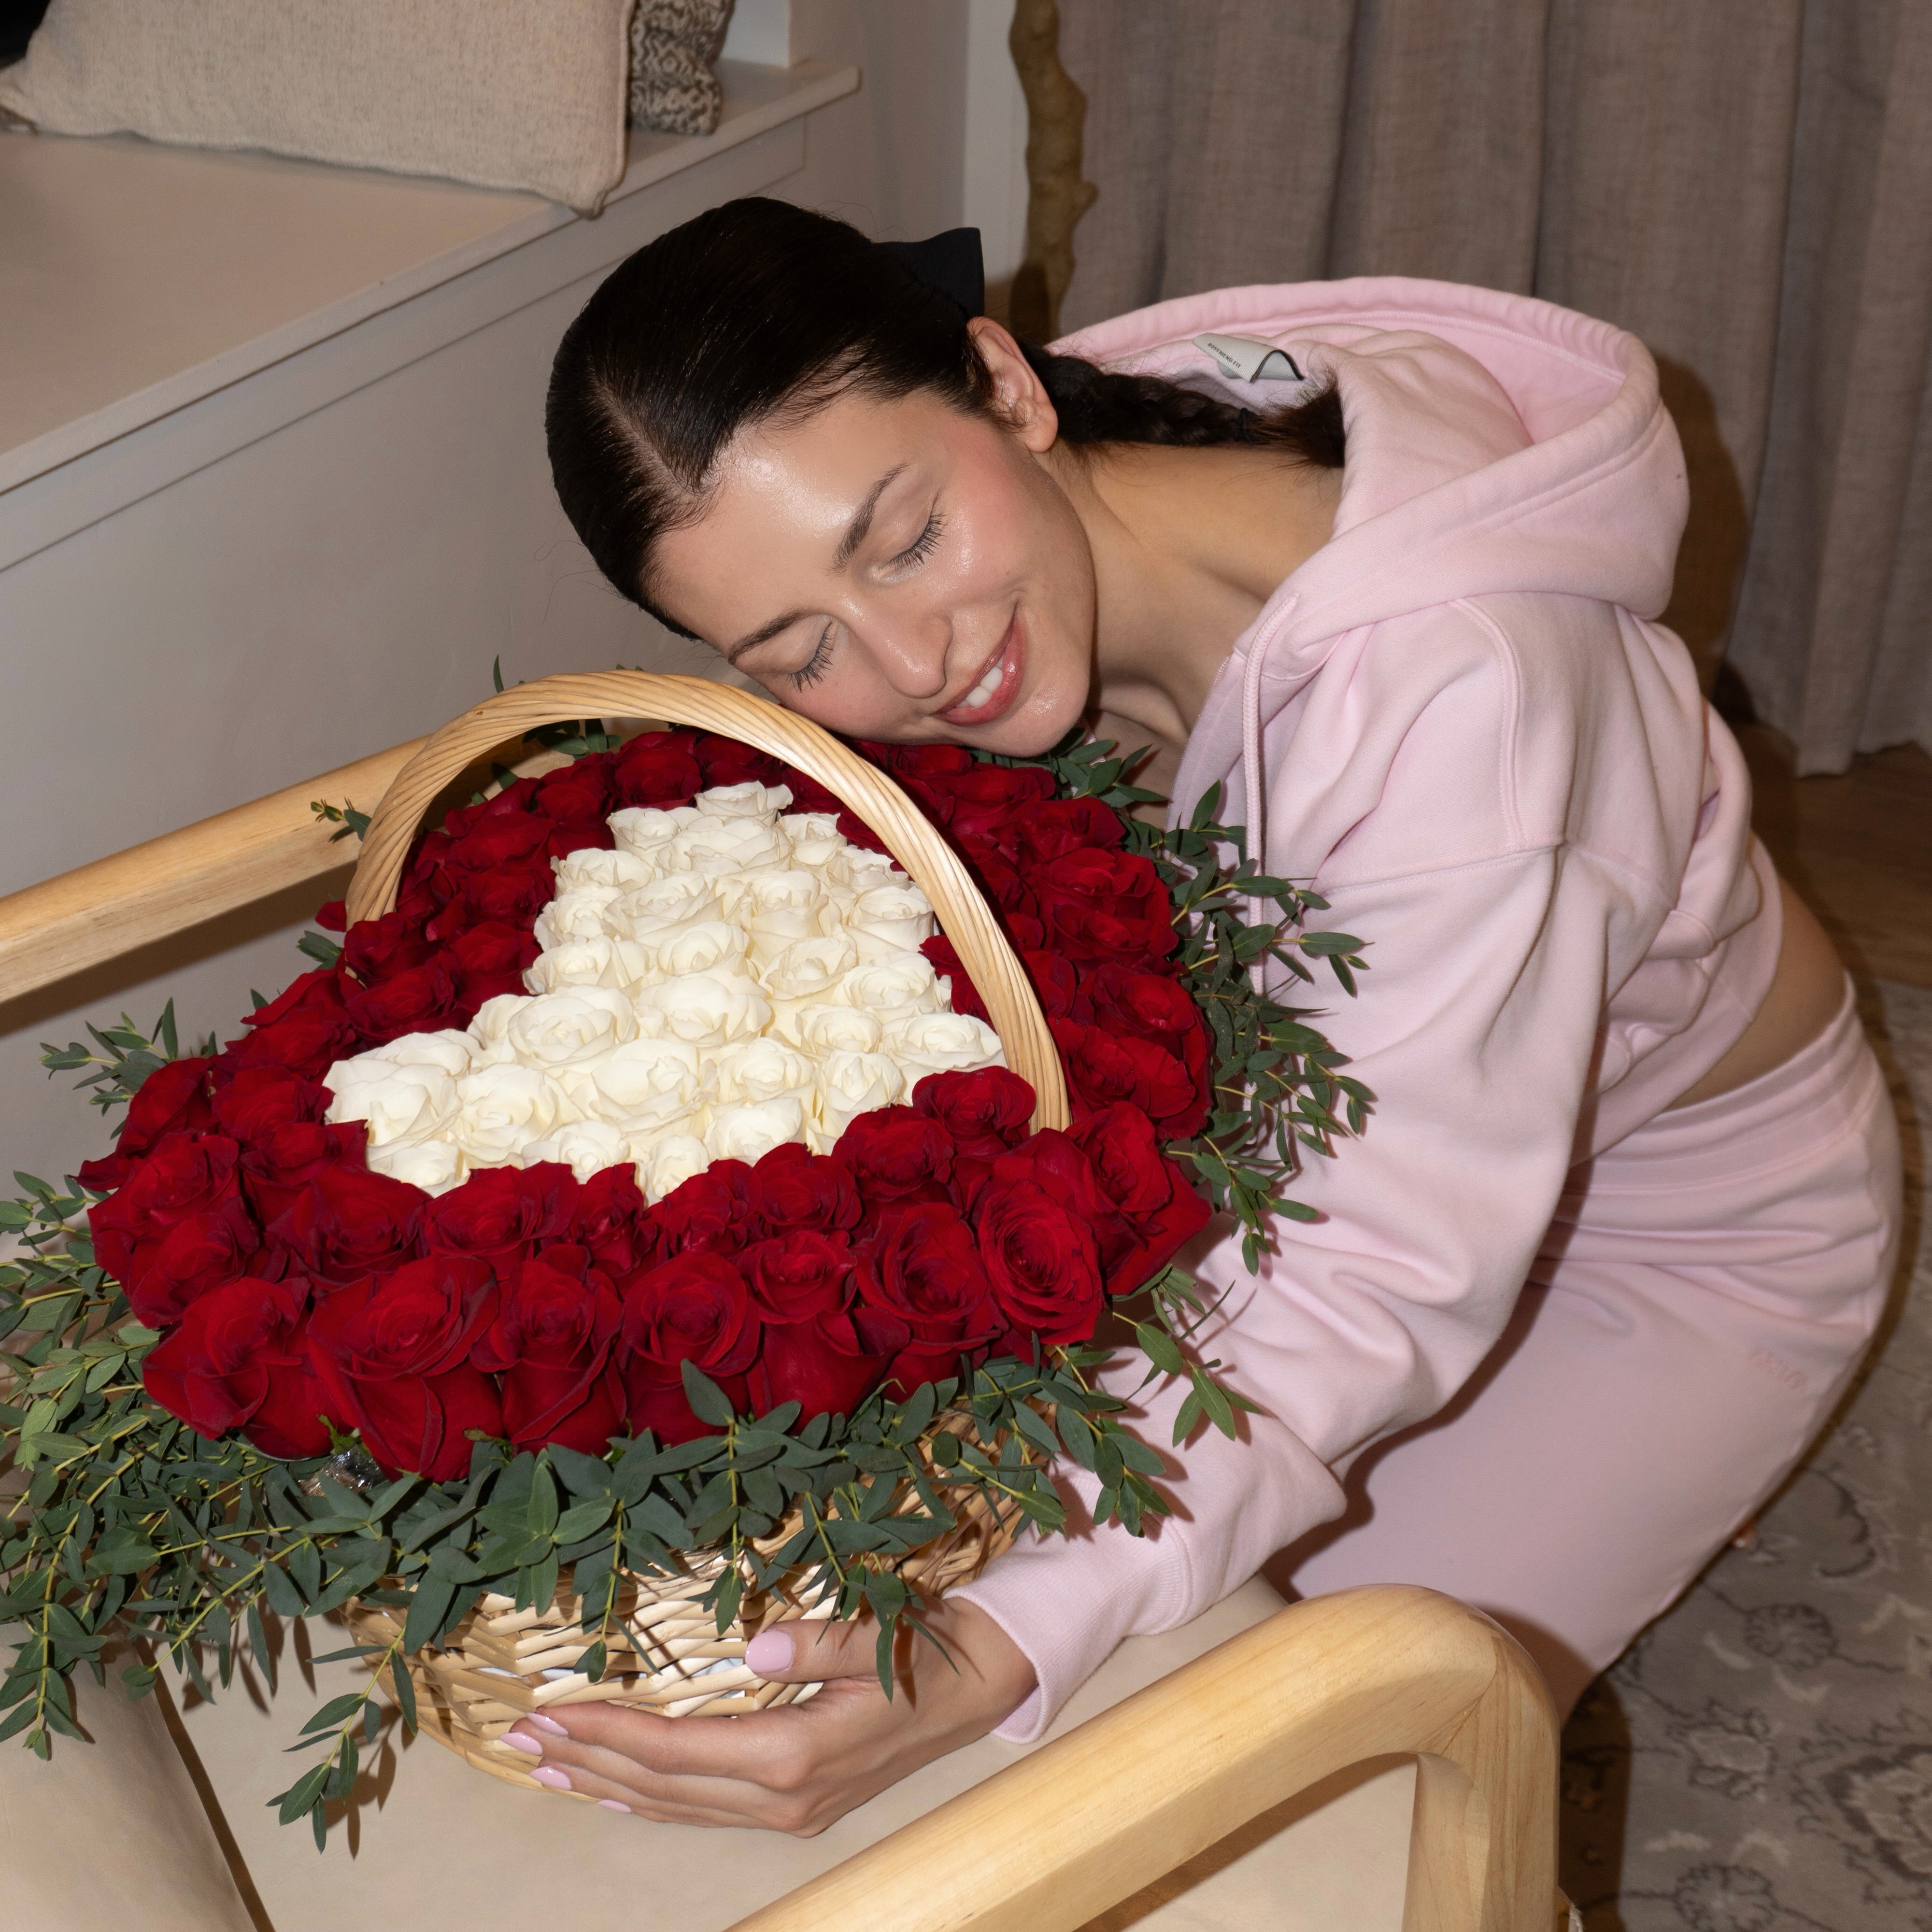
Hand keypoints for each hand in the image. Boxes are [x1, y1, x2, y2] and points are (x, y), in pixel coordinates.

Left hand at [494, 1597, 1036, 1834]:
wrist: (980, 1686)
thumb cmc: (926, 1648)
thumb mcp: (881, 1634)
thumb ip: (819, 1642)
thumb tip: (755, 1644)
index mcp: (797, 1755)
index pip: (676, 1750)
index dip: (610, 1733)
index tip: (554, 1711)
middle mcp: (784, 1797)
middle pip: (662, 1785)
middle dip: (588, 1759)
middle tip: (522, 1738)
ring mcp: (789, 1810)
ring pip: (675, 1806)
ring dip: (608, 1784)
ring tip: (547, 1767)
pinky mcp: (796, 1805)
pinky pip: (701, 1808)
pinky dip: (650, 1797)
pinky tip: (616, 1788)